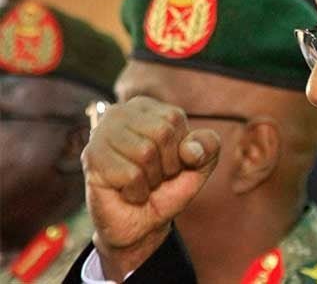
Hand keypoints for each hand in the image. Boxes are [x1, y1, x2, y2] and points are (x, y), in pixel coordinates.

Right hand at [81, 96, 219, 279]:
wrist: (142, 225)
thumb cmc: (168, 187)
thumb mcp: (200, 165)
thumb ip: (208, 146)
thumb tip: (190, 149)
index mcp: (146, 106)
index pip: (175, 118)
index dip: (180, 148)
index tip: (171, 161)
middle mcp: (120, 112)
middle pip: (161, 133)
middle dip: (167, 164)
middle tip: (155, 176)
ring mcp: (101, 135)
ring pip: (145, 153)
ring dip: (151, 179)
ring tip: (141, 183)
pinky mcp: (91, 159)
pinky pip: (131, 174)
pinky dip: (137, 192)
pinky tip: (127, 192)